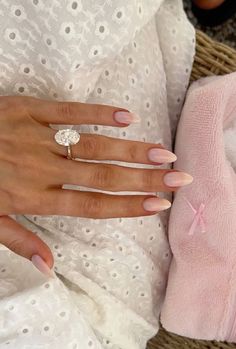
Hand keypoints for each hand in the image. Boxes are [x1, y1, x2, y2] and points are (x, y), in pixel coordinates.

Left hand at [0, 96, 192, 274]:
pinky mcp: (27, 110)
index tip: (157, 204)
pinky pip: (67, 111)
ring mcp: (36, 137)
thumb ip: (19, 241)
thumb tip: (49, 268)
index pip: (91, 205)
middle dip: (143, 179)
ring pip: (92, 145)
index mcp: (33, 197)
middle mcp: (41, 169)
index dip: (127, 206)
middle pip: (102, 176)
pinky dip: (97, 113)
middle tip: (177, 178)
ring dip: (130, 150)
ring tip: (162, 154)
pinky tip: (126, 117)